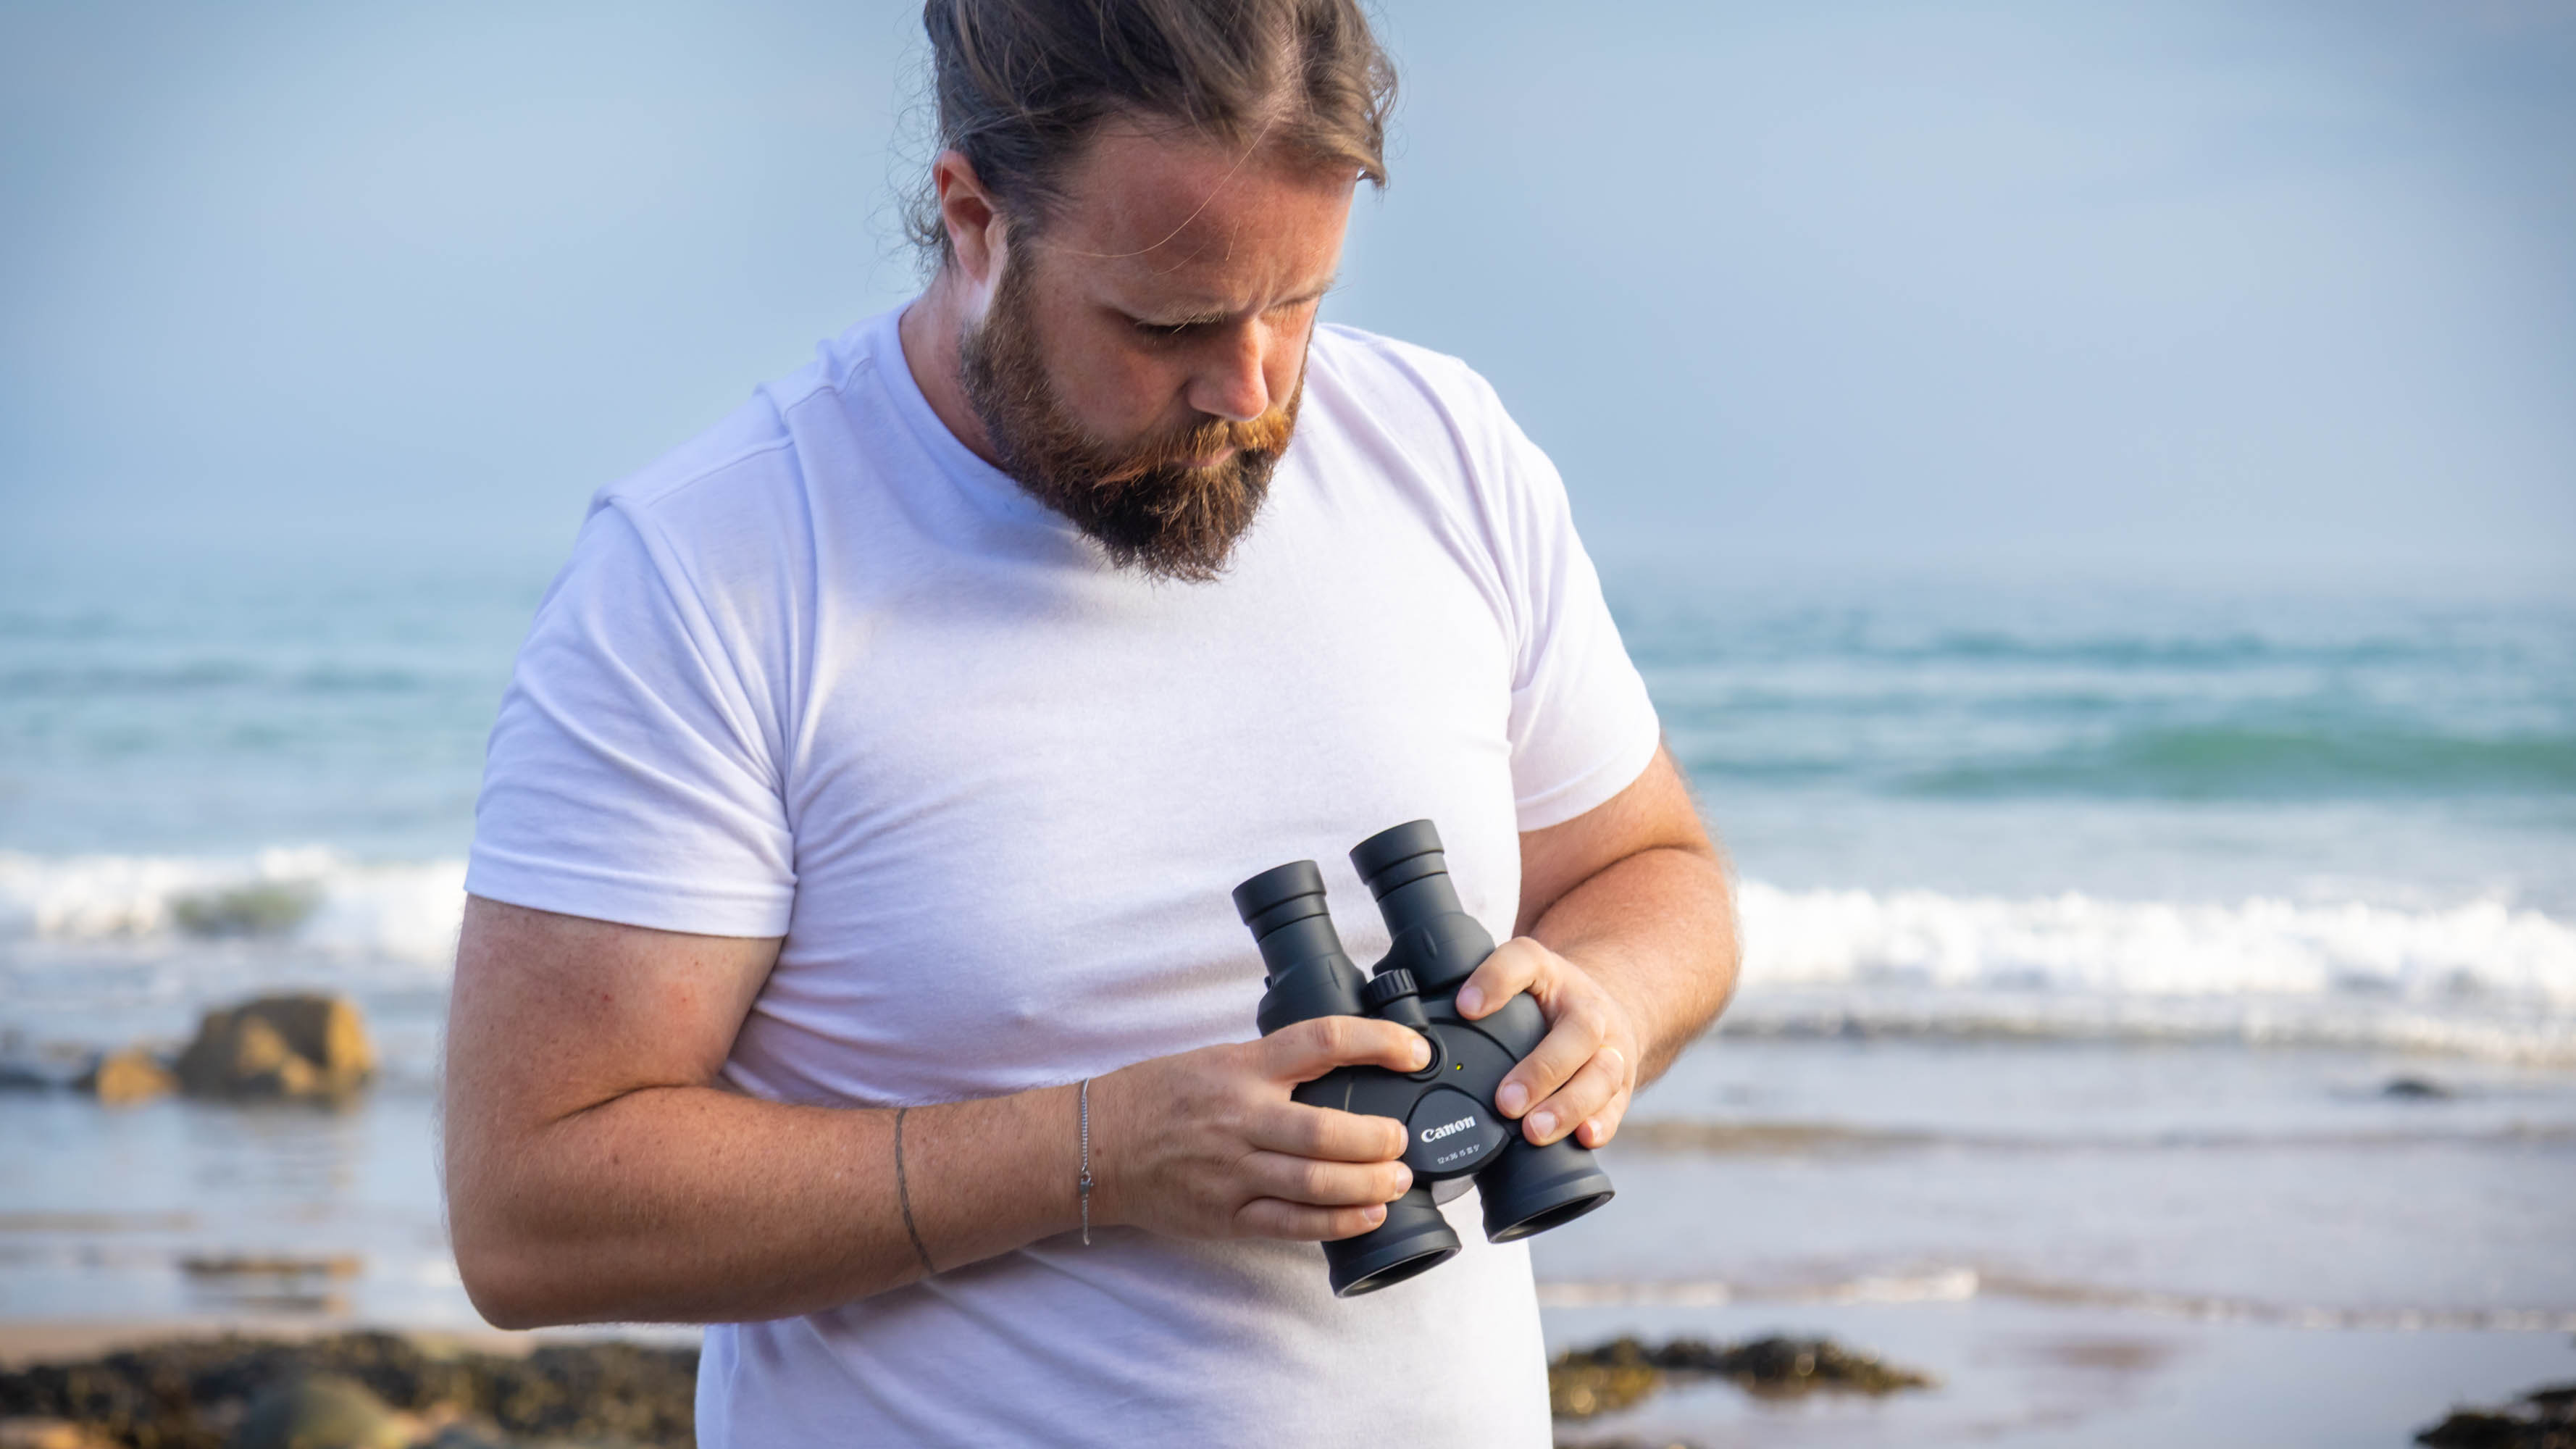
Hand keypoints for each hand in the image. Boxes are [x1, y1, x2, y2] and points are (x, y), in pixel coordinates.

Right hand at [1090, 1017, 1427, 1242]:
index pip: (1322, 1041)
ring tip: (1396, 1180)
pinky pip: (1292, 1223)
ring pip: (1316, 1182)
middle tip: (1403, 1139)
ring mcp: (1233, 1171)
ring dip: (1369, 1184)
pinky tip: (1366, 1216)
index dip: (1378, 1042)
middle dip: (1379, 1138)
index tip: (1414, 1051)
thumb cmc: (1158, 1097)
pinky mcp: (1227, 1215)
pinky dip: (1337, 1222)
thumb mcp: (1215, 1059)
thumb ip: (1272, 1066)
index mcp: (1242, 1067)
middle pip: (1327, 1129)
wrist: (1095, 1145)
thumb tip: (1342, 1067)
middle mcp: (1241, 1116)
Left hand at [1456, 938, 1640, 1148]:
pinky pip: (1619, 1103)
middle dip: (1542, 1069)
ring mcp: (1610, 1045)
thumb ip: (1475, 999)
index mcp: (1549, 973)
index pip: (1524, 962)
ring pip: (1602, 1072)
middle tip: (1504, 1101)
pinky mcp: (1624, 1083)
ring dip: (1569, 1104)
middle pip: (1578, 1030)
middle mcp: (1586, 1006)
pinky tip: (1584, 1138)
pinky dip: (1603, 1122)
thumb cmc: (1542, 1005)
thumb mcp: (1513, 985)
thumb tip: (1415, 1031)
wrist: (1603, 1008)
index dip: (1495, 981)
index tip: (1465, 1007)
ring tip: (1535, 1131)